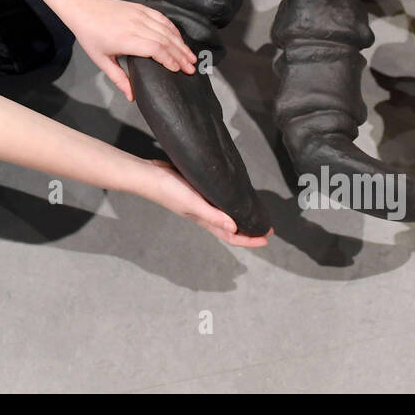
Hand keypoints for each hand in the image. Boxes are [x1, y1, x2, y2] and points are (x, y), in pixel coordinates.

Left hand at [59, 0, 196, 101]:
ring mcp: (140, 15)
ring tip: (191, 57)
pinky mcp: (141, 8)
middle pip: (165, 41)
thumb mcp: (101, 60)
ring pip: (167, 30)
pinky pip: (162, 19)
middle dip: (181, 55)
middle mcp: (136, 26)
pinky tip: (180, 39)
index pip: (155, 49)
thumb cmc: (91, 35)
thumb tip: (131, 96)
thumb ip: (118, 78)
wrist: (84, 8)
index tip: (178, 70)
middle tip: (191, 68)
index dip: (169, 59)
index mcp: (126, 40)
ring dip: (181, 44)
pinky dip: (173, 30)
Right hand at [142, 159, 271, 246]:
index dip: (249, 240)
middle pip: (230, 227)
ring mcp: (200, 201)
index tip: (266, 238)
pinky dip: (229, 200)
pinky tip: (233, 192)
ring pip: (224, 213)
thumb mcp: (192, 204)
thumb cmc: (168, 190)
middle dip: (248, 229)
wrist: (148, 175)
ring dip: (239, 215)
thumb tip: (235, 228)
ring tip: (254, 211)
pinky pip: (218, 199)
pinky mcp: (197, 189)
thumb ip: (212, 216)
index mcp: (204, 220)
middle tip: (266, 225)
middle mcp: (204, 213)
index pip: (230, 236)